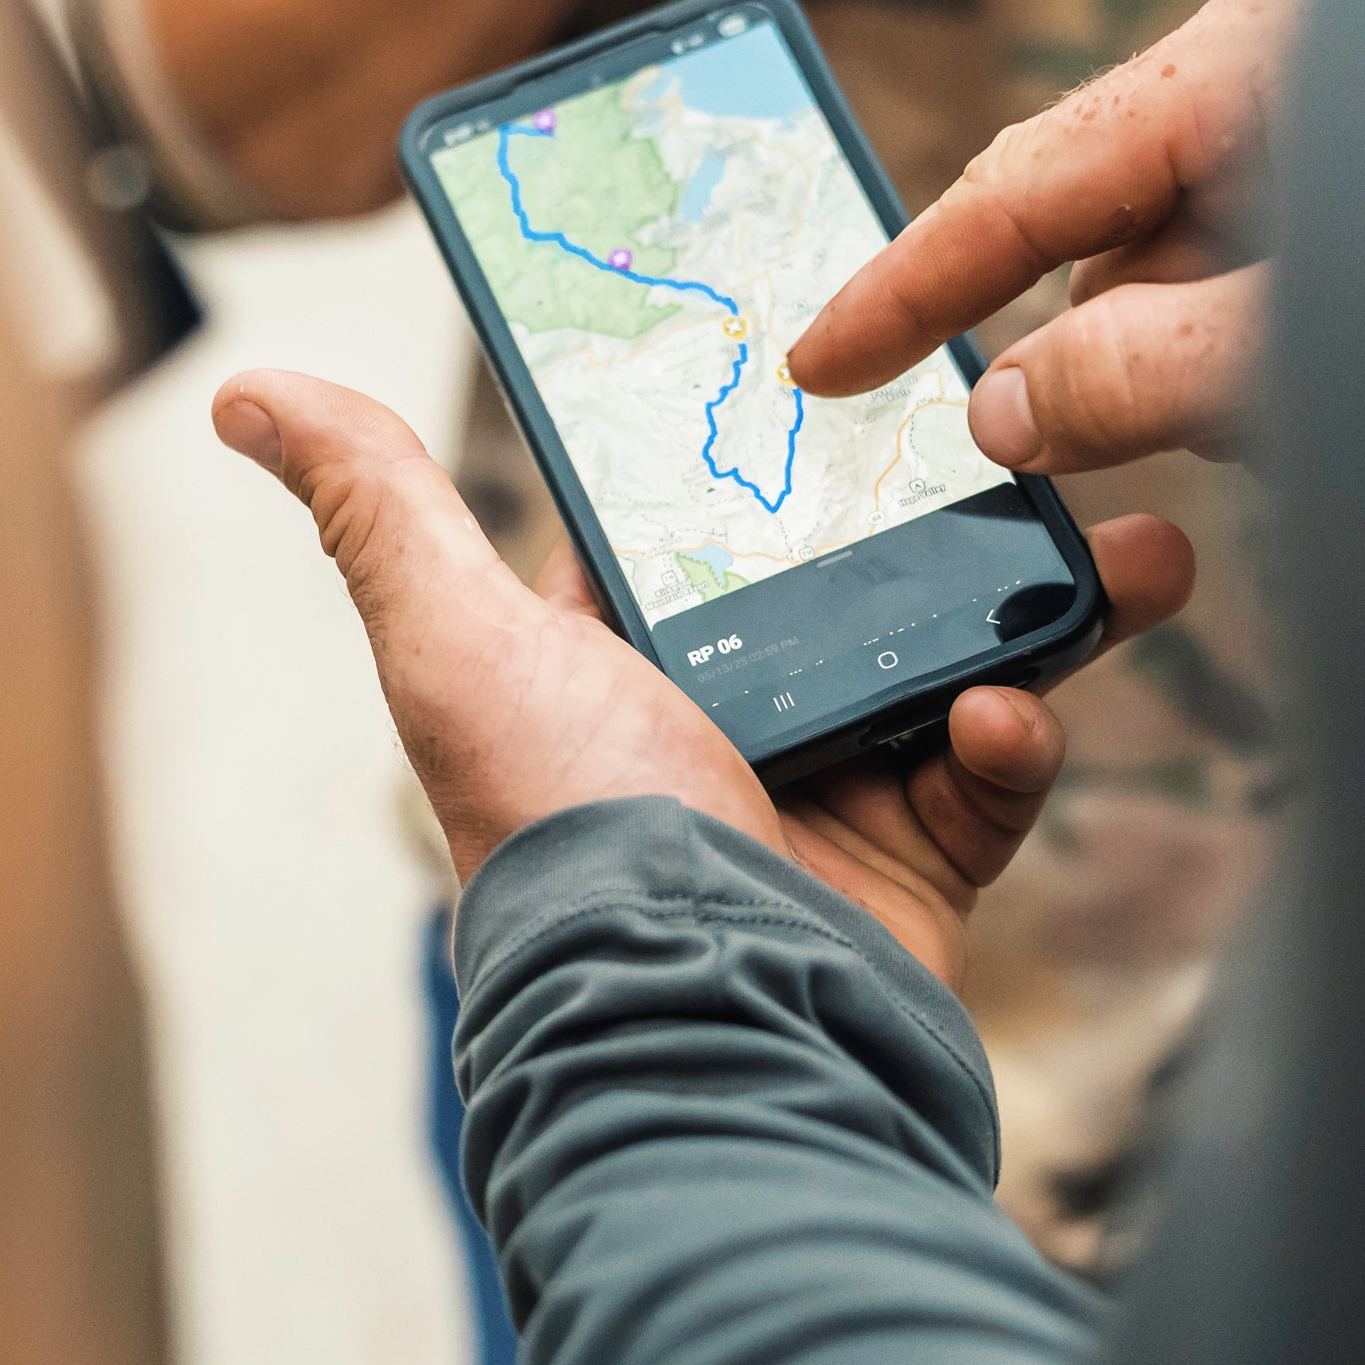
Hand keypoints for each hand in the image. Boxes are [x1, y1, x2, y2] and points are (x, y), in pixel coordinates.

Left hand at [212, 369, 1193, 987]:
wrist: (696, 1023)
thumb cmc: (567, 833)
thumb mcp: (453, 640)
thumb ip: (376, 505)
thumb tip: (246, 389)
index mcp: (613, 660)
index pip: (696, 520)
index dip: (764, 435)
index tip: (849, 341)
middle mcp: (720, 722)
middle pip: (847, 580)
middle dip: (940, 509)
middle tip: (1020, 431)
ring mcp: (824, 796)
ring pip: (950, 661)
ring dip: (1035, 601)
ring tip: (1118, 548)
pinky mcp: (913, 871)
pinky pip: (992, 777)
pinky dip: (1019, 739)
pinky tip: (1011, 707)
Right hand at [790, 0, 1310, 473]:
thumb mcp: (1310, 348)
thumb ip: (1146, 376)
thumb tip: (1007, 413)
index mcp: (1235, 68)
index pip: (1014, 190)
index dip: (903, 289)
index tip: (821, 365)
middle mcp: (1257, 75)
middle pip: (1092, 240)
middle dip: (1113, 354)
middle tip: (1166, 425)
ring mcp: (1306, 132)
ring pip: (1169, 282)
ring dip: (1200, 373)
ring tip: (1305, 403)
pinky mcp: (1347, 191)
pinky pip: (1235, 289)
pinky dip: (1246, 362)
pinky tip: (1329, 386)